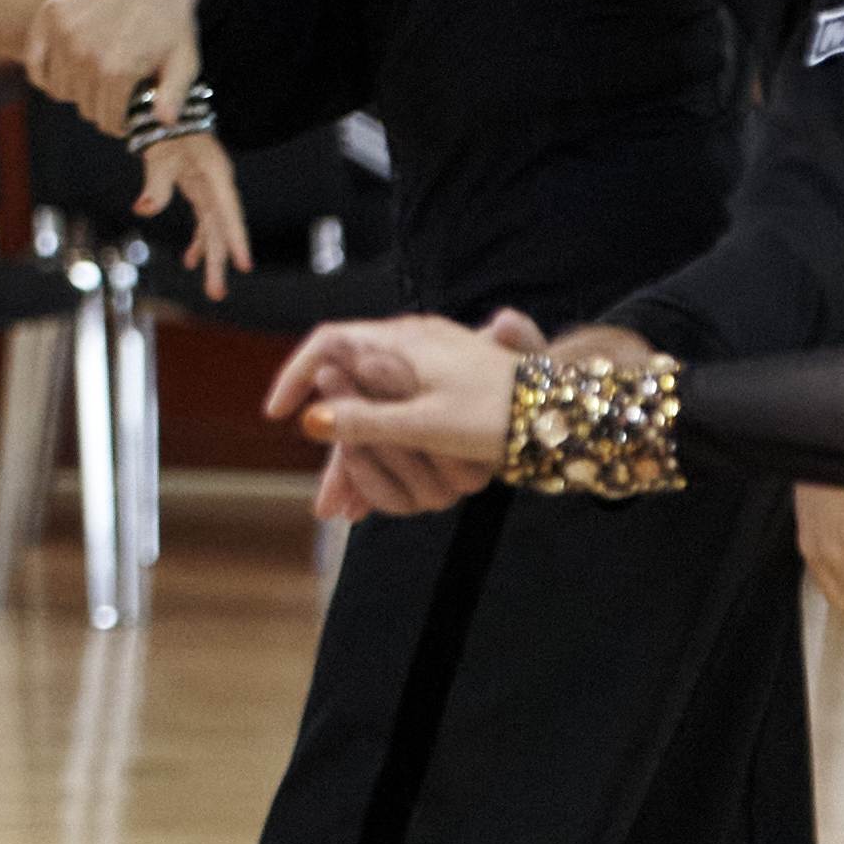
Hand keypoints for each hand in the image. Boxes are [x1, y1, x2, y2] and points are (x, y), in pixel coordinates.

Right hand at [27, 0, 199, 133]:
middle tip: (113, 94)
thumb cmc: (171, 26)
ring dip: (77, 89)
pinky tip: (67, 70)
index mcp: (117, 70)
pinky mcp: (50, 14)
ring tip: (95, 78)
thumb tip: (163, 123)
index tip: (125, 118)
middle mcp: (85, 53)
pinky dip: (46, 73)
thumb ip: (174, 96)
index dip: (119, 124)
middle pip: (84, 106)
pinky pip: (35, 63)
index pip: (107, 120)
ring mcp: (64, 32)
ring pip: (60, 89)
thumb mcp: (184, 63)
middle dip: (101, 106)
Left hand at [134, 126, 249, 293]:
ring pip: (215, 231)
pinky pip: (204, 224)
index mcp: (215, 174)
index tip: (243, 265)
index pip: (228, 211)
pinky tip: (190, 261)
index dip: (236, 238)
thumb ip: (155, 183)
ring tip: (213, 291)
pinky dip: (198, 243)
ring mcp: (212, 192)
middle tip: (216, 294)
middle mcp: (219, 186)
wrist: (168, 116)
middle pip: (222, 229)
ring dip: (212, 259)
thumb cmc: (167, 132)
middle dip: (220, 261)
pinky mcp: (202, 194)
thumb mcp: (160, 155)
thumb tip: (143, 209)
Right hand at [273, 299, 542, 478]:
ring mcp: (434, 362)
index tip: (278, 415)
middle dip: (331, 437)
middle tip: (323, 491)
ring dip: (359, 450)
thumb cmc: (500, 411)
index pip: (328, 343)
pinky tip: (388, 485)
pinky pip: (402, 411)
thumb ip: (368, 421)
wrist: (564, 408)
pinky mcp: (452, 383)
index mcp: (404, 339)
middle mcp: (414, 343)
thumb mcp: (427, 421)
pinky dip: (388, 447)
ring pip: (376, 402)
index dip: (297, 376)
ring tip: (348, 504)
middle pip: (350, 382)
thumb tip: (312, 422)